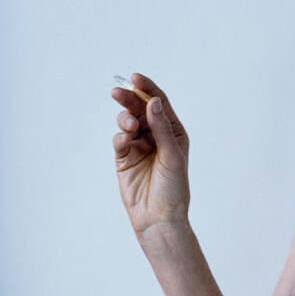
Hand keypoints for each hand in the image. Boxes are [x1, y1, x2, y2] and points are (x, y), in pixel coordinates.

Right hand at [111, 73, 190, 236]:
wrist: (159, 218)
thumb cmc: (173, 189)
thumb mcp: (172, 156)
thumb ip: (162, 128)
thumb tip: (153, 102)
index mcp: (174, 132)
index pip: (159, 104)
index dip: (148, 88)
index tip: (135, 78)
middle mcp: (156, 136)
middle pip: (140, 109)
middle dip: (129, 99)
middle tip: (118, 92)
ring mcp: (139, 146)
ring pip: (127, 122)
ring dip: (125, 119)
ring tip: (128, 125)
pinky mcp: (124, 158)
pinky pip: (119, 140)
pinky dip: (120, 138)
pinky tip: (124, 141)